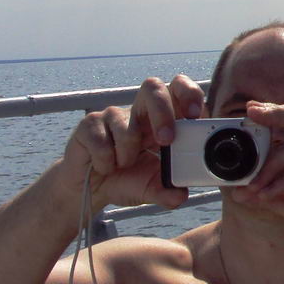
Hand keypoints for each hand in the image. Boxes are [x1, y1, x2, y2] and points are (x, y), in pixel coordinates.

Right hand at [65, 74, 206, 209]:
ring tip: (124, 165)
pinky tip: (105, 166)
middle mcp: (139, 111)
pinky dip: (105, 161)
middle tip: (165, 140)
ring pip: (126, 124)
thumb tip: (181, 195)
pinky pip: (101, 140)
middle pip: (153, 88)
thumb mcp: (153, 189)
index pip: (178, 89)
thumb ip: (169, 191)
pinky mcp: (89, 124)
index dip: (188, 94)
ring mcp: (113, 115)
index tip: (194, 115)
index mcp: (163, 120)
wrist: (92, 190)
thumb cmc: (128, 179)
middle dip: (162, 112)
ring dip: (127, 154)